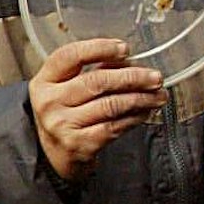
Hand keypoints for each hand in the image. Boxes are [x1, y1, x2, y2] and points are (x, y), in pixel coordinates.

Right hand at [29, 40, 165, 180]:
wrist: (53, 156)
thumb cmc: (64, 115)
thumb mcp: (64, 89)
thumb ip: (90, 73)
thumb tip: (129, 63)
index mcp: (44, 81)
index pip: (70, 56)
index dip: (99, 48)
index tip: (125, 49)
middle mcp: (49, 103)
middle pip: (97, 81)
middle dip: (132, 77)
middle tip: (155, 77)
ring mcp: (62, 125)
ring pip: (110, 105)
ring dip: (141, 99)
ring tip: (158, 95)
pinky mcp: (79, 145)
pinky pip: (114, 126)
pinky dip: (134, 118)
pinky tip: (144, 112)